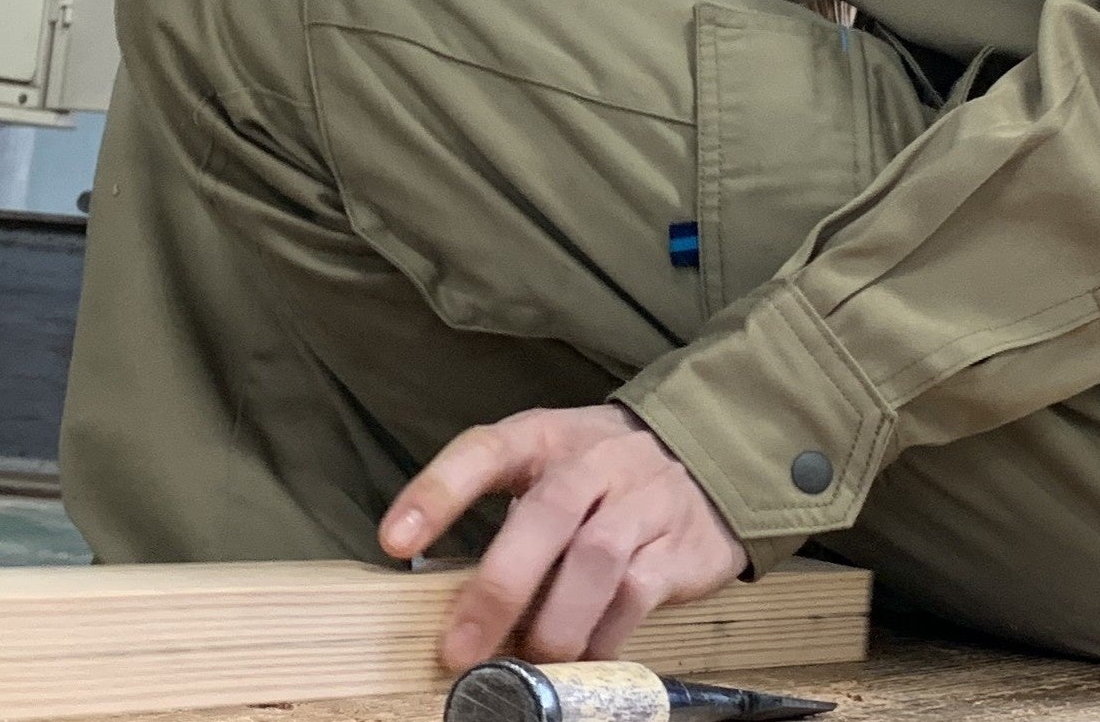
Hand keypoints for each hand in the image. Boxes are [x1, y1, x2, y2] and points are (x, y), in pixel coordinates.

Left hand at [379, 404, 747, 668]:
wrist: (705, 454)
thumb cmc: (599, 475)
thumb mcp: (550, 470)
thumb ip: (509, 521)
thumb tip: (453, 602)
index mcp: (545, 436)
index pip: (484, 450)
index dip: (437, 493)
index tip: (394, 540)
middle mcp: (594, 461)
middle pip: (546, 513)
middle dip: (499, 586)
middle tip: (460, 649)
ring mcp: (642, 500)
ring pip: (595, 559)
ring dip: (555, 622)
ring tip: (528, 663)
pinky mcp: (679, 545)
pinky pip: (637, 594)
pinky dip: (602, 635)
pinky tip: (581, 657)